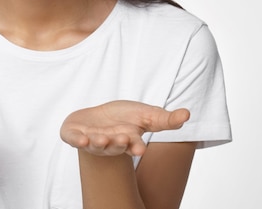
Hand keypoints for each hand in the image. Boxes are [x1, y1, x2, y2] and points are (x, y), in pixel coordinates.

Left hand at [60, 100, 189, 156]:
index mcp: (128, 140)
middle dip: (118, 143)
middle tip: (122, 138)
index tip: (140, 147)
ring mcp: (91, 140)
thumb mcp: (146, 115)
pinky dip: (76, 141)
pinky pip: (74, 140)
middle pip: (115, 146)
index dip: (136, 146)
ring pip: (96, 145)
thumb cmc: (124, 118)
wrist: (97, 118)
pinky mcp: (74, 135)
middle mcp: (110, 144)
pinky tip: (81, 140)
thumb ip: (166, 119)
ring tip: (103, 138)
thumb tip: (188, 114)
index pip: (133, 145)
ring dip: (99, 143)